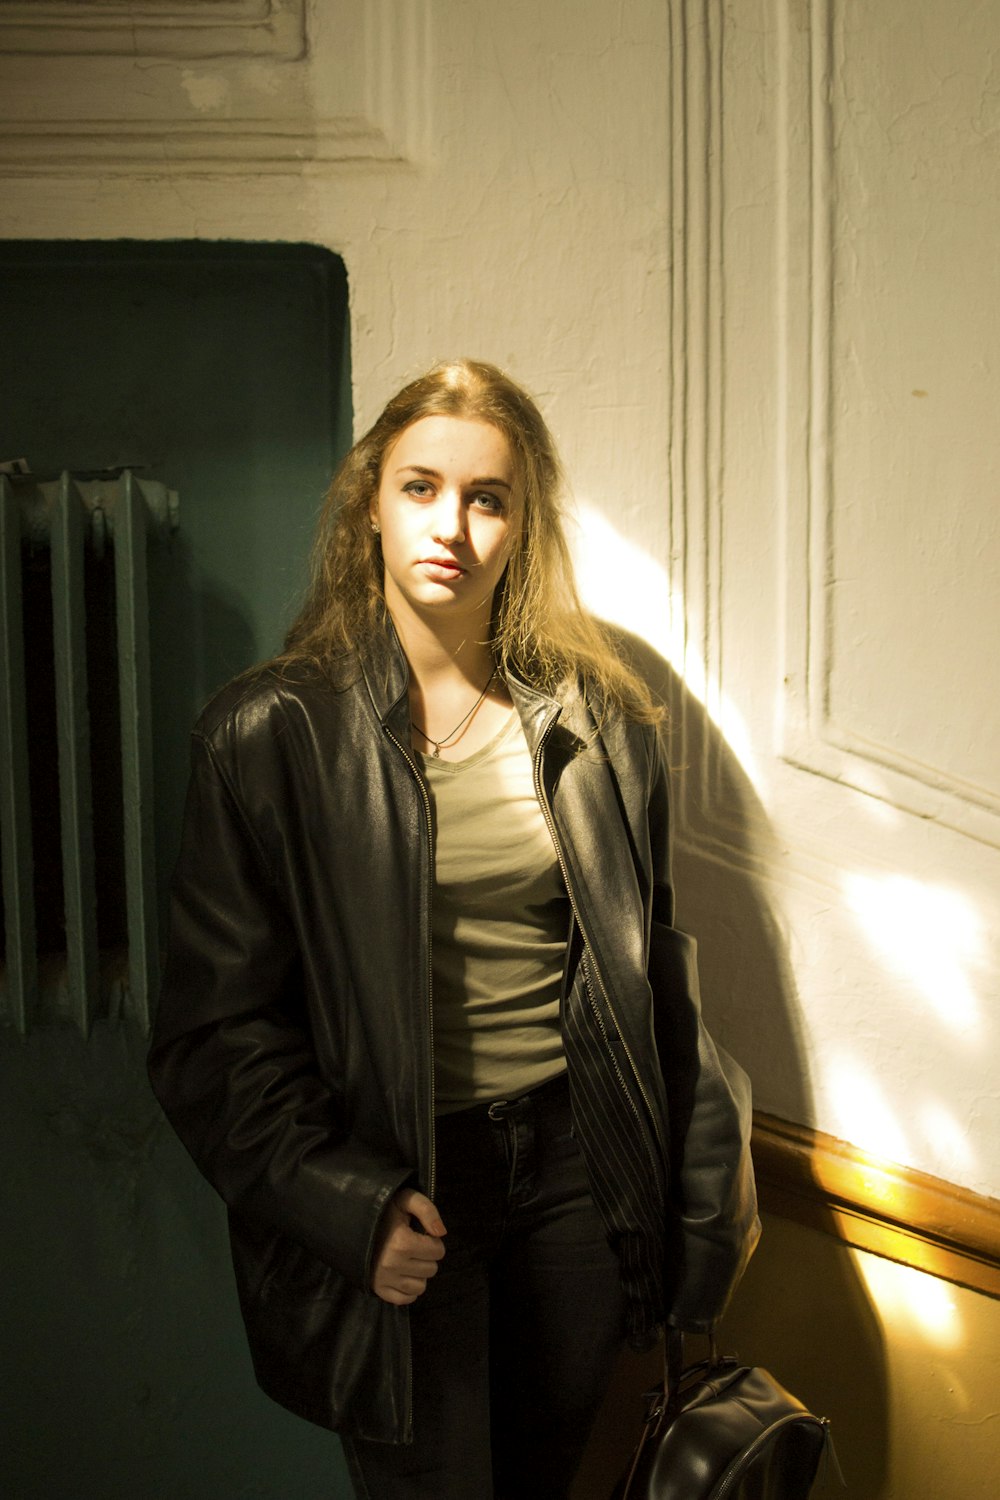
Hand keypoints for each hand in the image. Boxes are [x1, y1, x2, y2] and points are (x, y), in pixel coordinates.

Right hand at [371, 1187, 446, 1305]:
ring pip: (420, 1286)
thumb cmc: (385, 1211)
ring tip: (408, 1260)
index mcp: (402, 1242)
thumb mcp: (406, 1200)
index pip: (438, 1251)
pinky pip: (405, 1299)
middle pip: (431, 1269)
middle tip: (414, 1247)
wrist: (355, 1222)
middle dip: (427, 1257)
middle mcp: (392, 1264)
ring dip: (419, 1273)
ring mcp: (384, 1279)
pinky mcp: (378, 1289)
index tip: (421, 1235)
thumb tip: (441, 1232)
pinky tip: (403, 1274)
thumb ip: (427, 1210)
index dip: (434, 1241)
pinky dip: (409, 1289)